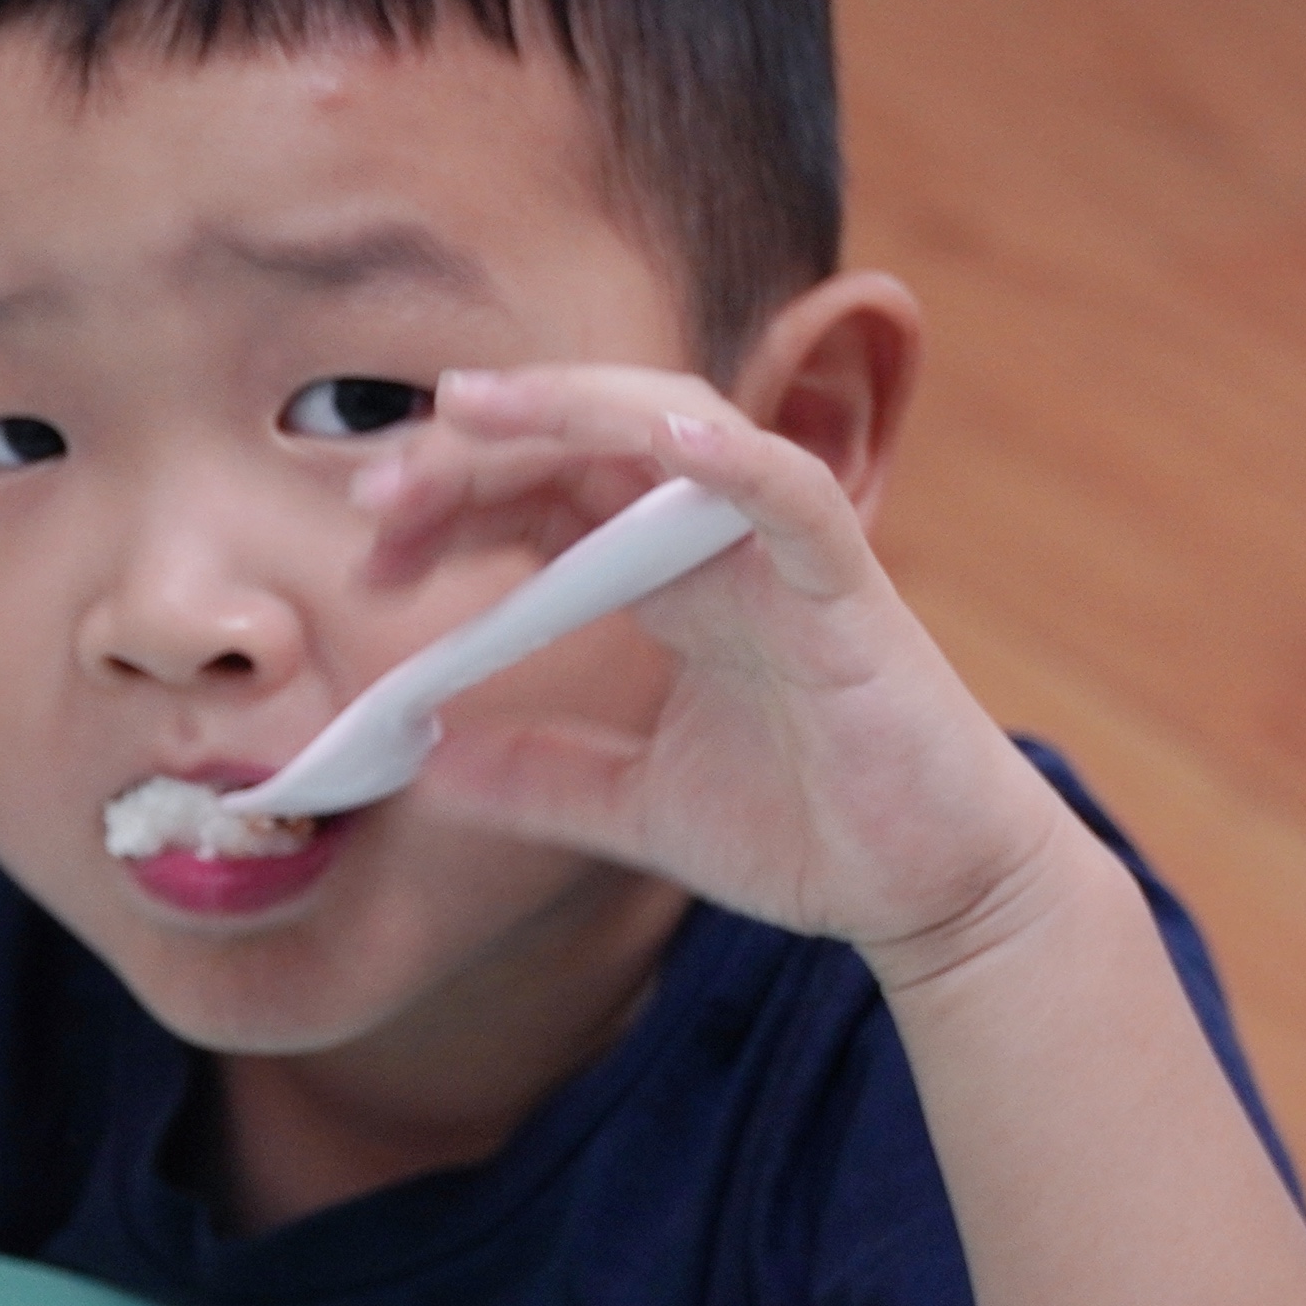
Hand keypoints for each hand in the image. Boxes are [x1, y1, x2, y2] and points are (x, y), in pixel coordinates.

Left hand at [352, 362, 1076, 974]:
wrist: (934, 897)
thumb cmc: (810, 829)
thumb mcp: (632, 807)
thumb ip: (534, 778)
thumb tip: (417, 759)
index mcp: (664, 579)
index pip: (541, 496)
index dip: (450, 504)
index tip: (371, 555)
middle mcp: (716, 545)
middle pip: (582, 448)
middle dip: (475, 452)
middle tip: (376, 492)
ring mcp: (783, 555)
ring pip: (676, 431)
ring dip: (572, 410)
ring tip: (476, 409)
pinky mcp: (851, 591)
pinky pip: (796, 496)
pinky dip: (737, 458)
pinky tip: (670, 442)